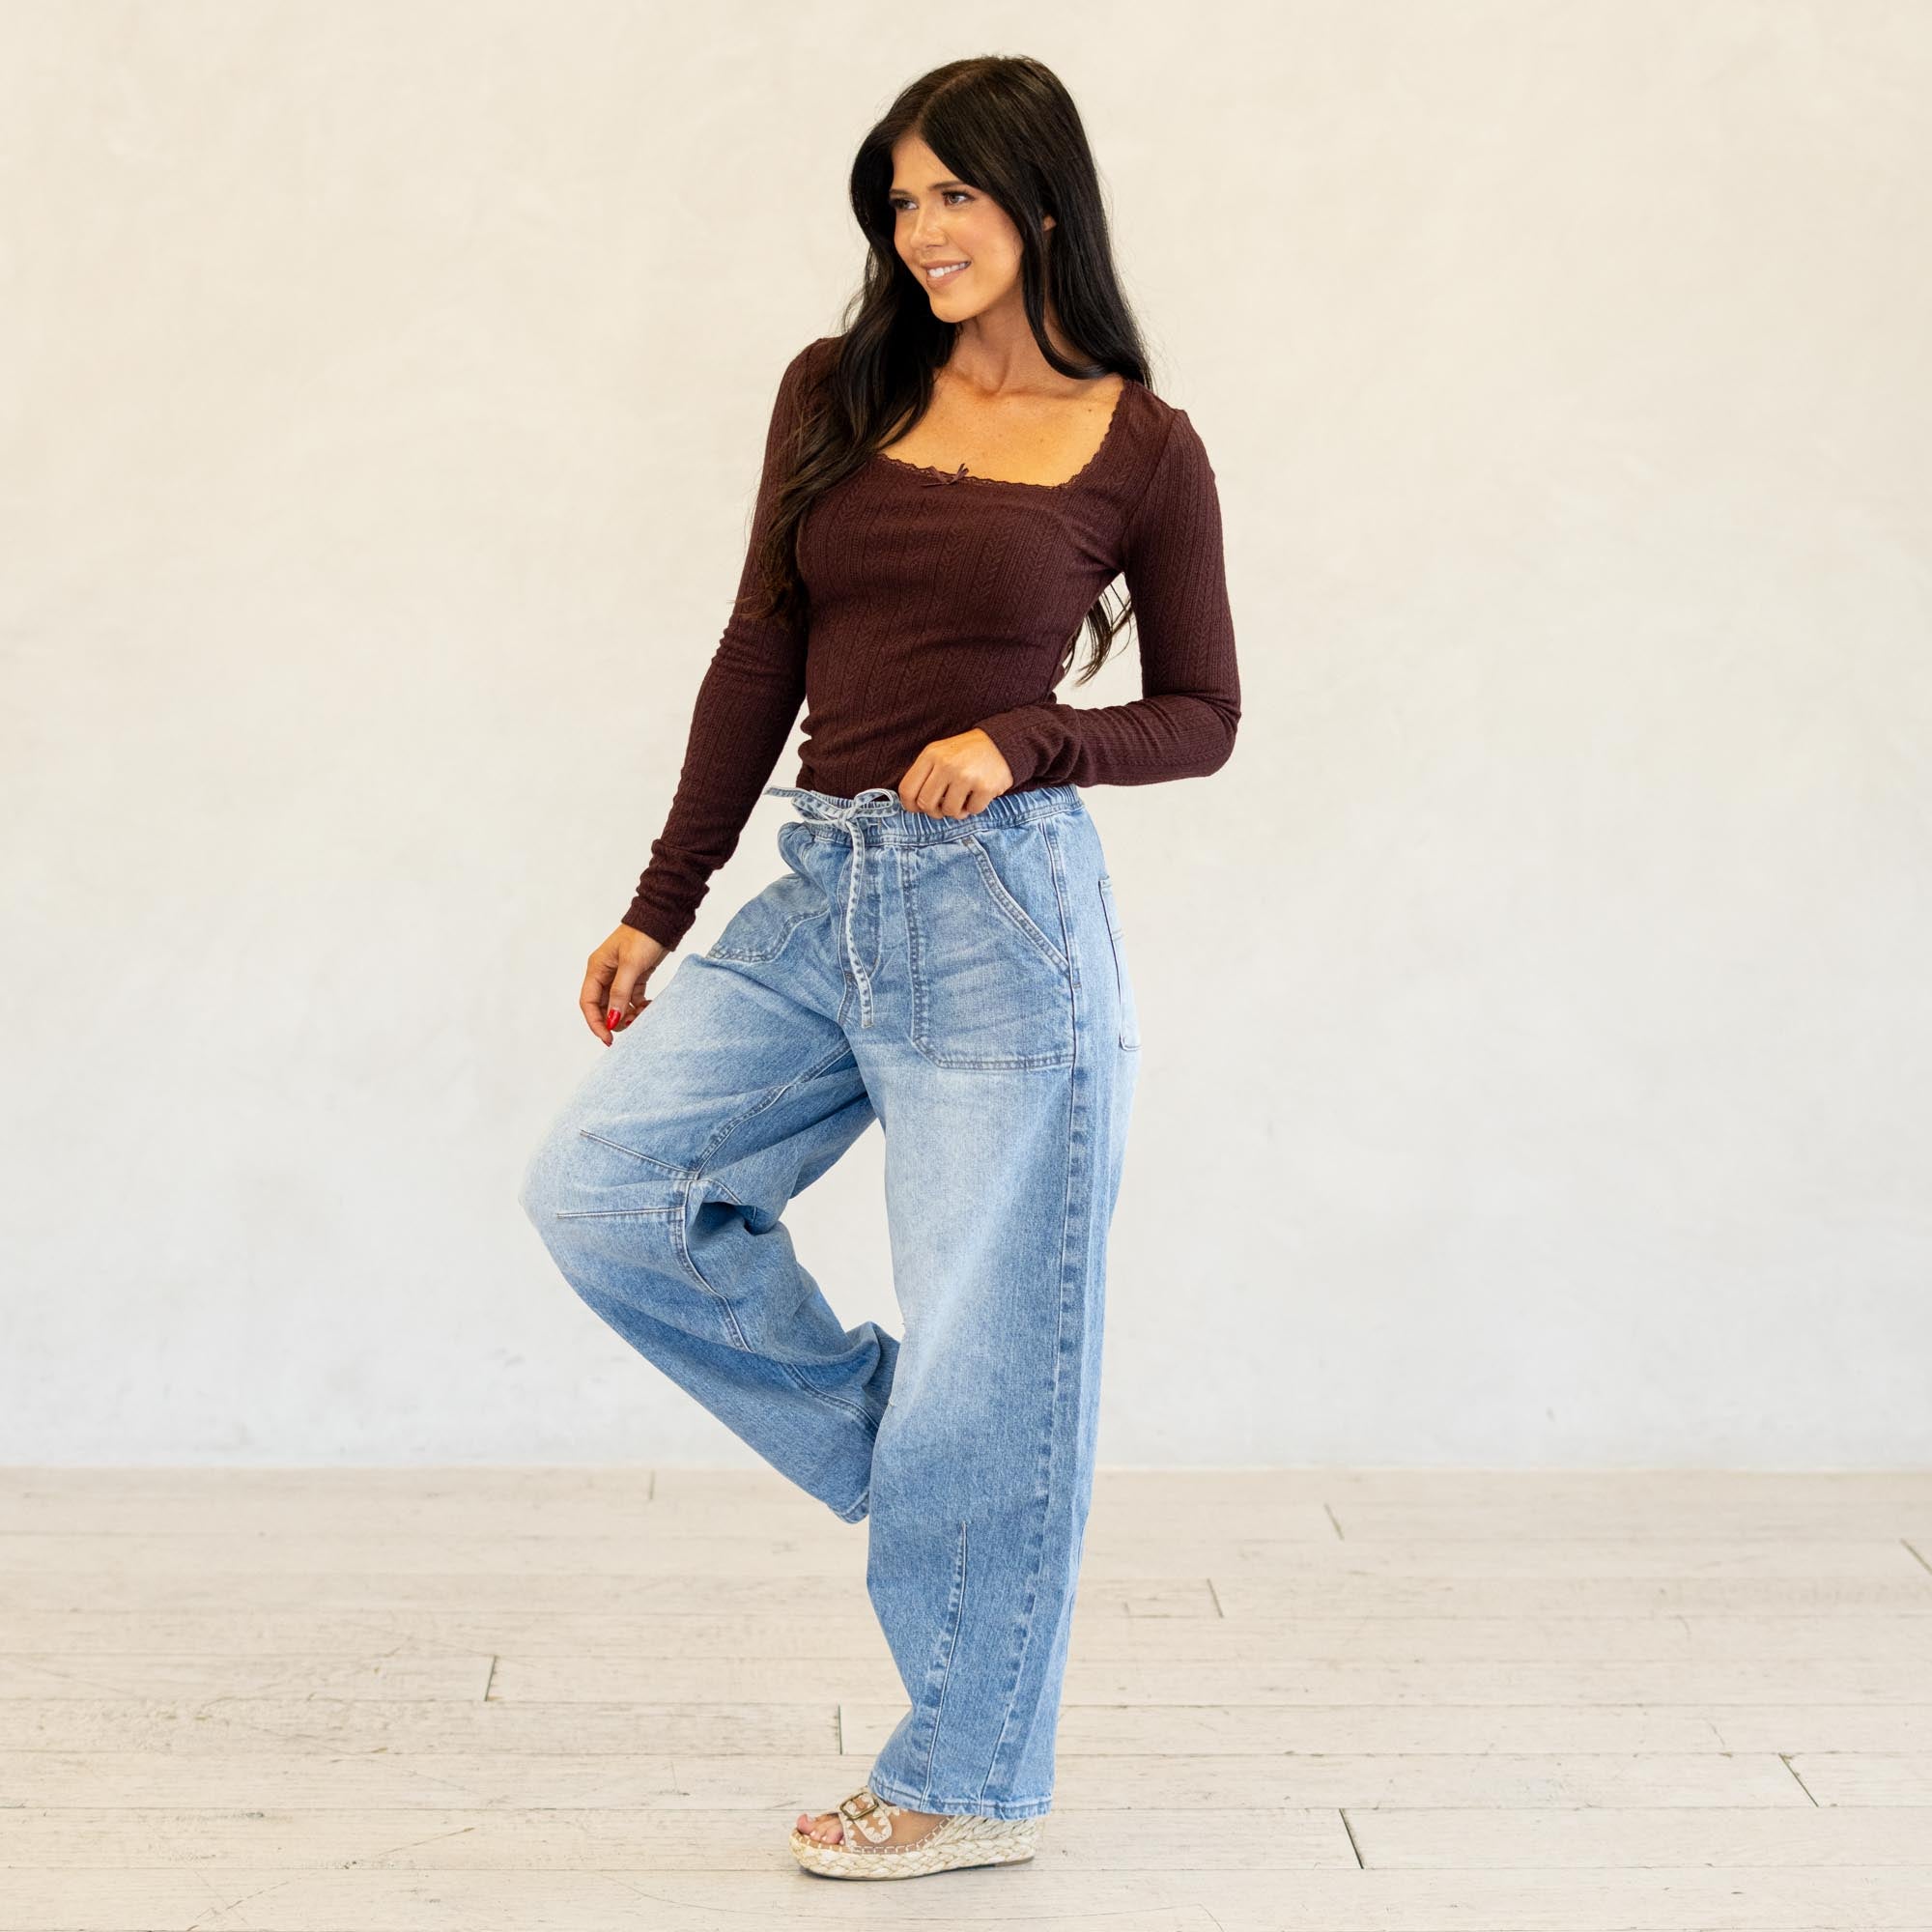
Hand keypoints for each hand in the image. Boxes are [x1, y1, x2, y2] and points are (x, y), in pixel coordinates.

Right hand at [580, 923, 669, 1044]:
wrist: (663, 919)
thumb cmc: (643, 936)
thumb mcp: (631, 965)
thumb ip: (620, 993)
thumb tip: (612, 1019)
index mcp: (596, 969)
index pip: (589, 1003)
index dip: (596, 1023)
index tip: (608, 1039)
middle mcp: (605, 973)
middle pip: (603, 1007)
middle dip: (615, 1020)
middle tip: (633, 1026)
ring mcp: (619, 976)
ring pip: (618, 1005)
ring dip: (628, 1014)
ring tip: (643, 1014)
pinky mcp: (635, 976)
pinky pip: (632, 999)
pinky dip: (639, 1006)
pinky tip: (649, 1006)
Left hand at [893, 729, 1014, 817]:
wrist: (1001, 743)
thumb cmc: (965, 754)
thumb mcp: (940, 754)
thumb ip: (924, 775)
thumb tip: (913, 805)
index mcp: (931, 755)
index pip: (907, 789)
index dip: (910, 805)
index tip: (918, 809)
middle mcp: (946, 764)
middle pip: (926, 804)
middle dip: (935, 811)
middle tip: (944, 807)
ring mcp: (966, 775)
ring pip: (949, 811)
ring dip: (957, 811)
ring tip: (964, 799)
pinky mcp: (985, 786)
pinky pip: (972, 811)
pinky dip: (975, 807)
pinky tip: (978, 794)